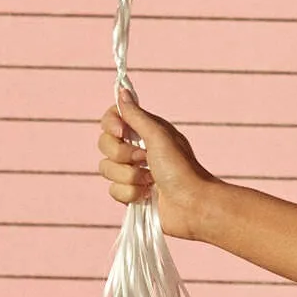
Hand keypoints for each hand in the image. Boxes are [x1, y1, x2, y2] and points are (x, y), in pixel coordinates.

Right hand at [100, 91, 208, 234]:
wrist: (192, 206)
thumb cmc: (181, 168)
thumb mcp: (158, 136)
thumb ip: (136, 115)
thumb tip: (121, 90)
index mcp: (145, 132)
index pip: (112, 119)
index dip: (111, 125)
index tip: (122, 133)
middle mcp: (137, 149)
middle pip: (104, 145)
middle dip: (122, 155)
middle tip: (144, 160)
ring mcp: (133, 173)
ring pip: (107, 169)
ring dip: (129, 177)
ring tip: (150, 181)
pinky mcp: (131, 194)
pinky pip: (113, 191)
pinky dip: (131, 194)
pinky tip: (148, 195)